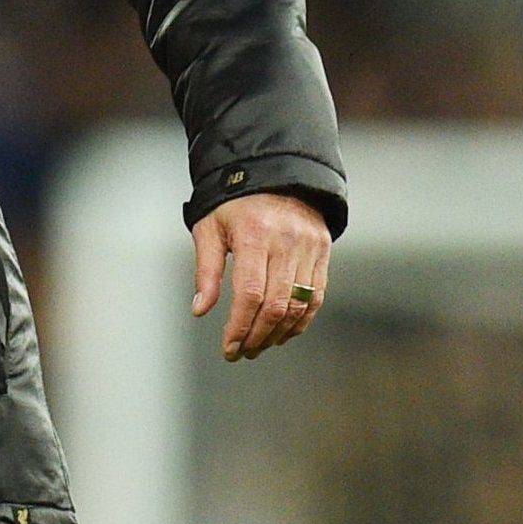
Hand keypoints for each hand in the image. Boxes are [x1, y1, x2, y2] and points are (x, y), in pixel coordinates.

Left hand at [191, 191, 331, 359]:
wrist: (274, 171)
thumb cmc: (233, 202)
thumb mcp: (210, 227)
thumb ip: (206, 269)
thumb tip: (200, 310)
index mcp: (253, 234)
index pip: (249, 294)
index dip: (240, 327)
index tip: (229, 347)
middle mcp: (285, 242)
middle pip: (276, 305)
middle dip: (258, 336)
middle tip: (242, 352)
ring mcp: (308, 246)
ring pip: (299, 305)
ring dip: (279, 333)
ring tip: (259, 345)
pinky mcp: (322, 250)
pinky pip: (316, 296)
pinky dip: (301, 320)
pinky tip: (283, 332)